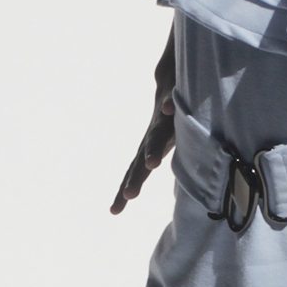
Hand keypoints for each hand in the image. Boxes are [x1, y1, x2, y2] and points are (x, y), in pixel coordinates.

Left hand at [110, 85, 174, 213]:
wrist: (170, 75)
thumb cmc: (170, 112)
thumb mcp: (166, 138)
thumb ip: (160, 156)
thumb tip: (156, 181)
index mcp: (151, 146)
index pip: (135, 171)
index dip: (126, 188)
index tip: (114, 212)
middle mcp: (153, 133)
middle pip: (142, 159)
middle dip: (136, 178)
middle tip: (129, 196)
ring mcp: (162, 116)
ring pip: (156, 133)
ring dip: (153, 148)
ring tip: (152, 164)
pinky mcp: (173, 96)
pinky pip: (171, 99)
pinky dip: (169, 105)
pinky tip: (167, 109)